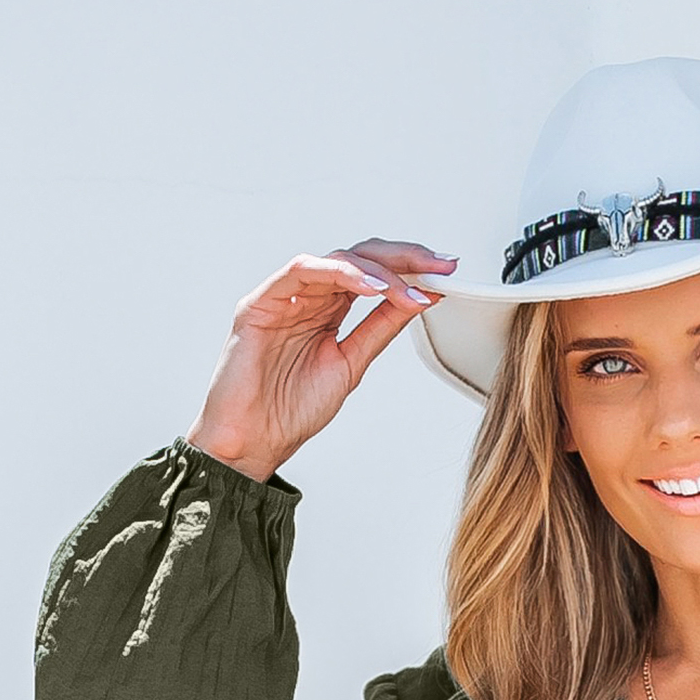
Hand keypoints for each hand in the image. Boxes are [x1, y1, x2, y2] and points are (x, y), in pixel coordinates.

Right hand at [185, 239, 457, 482]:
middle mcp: (307, 297)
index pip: (373, 276)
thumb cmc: (290, 410)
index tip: (447, 274)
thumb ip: (380, 329)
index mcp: (328, 310)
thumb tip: (419, 300)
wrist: (252, 441)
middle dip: (404, 259)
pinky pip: (302, 271)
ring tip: (409, 288)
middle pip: (359, 258)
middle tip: (440, 265)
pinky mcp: (261, 301)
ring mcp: (284, 296)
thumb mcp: (351, 365)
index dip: (410, 271)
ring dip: (379, 270)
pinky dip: (340, 274)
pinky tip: (371, 286)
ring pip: (336, 260)